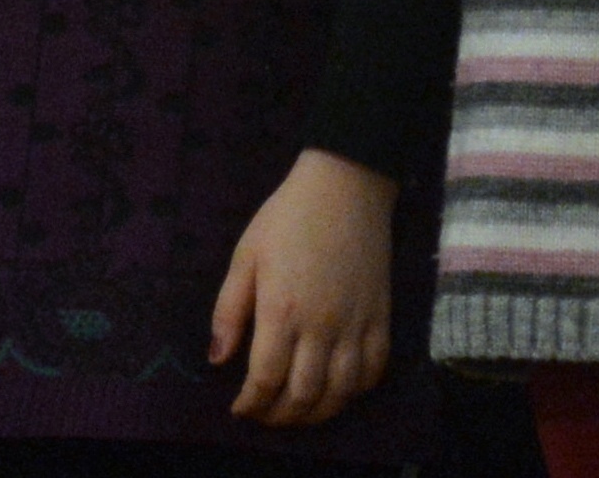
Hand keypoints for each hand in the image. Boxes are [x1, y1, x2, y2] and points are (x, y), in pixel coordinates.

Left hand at [208, 147, 397, 426]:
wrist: (347, 183)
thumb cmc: (288, 216)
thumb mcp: (245, 255)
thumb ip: (229, 311)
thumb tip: (217, 359)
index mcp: (282, 310)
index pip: (265, 379)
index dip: (250, 404)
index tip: (239, 407)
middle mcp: (321, 325)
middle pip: (303, 395)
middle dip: (279, 416)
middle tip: (264, 414)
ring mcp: (356, 322)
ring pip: (340, 391)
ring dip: (317, 413)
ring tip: (298, 411)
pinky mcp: (381, 315)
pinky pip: (375, 368)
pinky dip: (357, 390)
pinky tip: (339, 388)